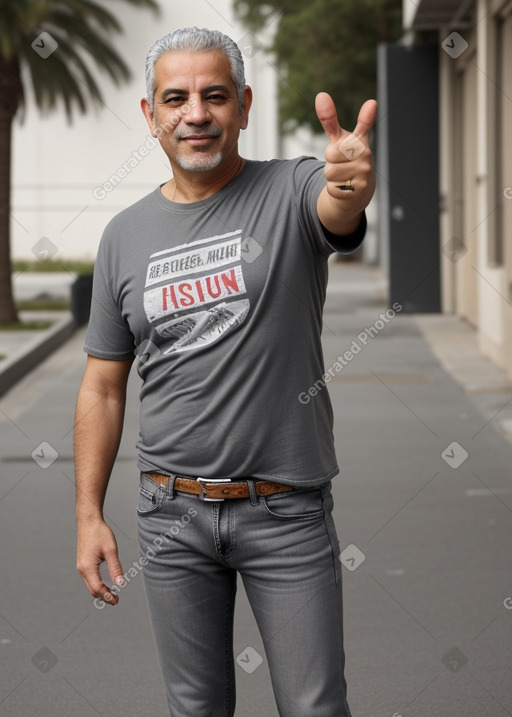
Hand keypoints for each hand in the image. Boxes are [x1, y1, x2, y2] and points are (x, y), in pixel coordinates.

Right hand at [76, 518, 124, 605]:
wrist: (88, 521)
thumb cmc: (99, 533)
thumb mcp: (111, 550)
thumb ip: (115, 568)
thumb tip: (120, 583)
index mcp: (87, 567)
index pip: (97, 588)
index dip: (107, 596)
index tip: (116, 600)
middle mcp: (82, 569)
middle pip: (92, 589)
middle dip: (104, 596)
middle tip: (116, 600)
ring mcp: (81, 566)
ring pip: (91, 584)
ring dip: (101, 590)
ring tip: (113, 593)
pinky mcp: (83, 562)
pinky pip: (90, 577)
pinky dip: (98, 582)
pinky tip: (107, 582)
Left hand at [315, 92, 376, 231]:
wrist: (357, 190)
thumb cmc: (346, 159)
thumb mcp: (338, 140)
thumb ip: (329, 120)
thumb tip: (321, 95)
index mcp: (360, 140)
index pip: (361, 127)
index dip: (366, 116)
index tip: (371, 103)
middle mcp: (365, 154)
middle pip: (331, 153)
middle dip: (329, 160)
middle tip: (339, 163)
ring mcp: (364, 171)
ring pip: (330, 172)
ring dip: (330, 176)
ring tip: (342, 175)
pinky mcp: (359, 188)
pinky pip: (333, 187)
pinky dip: (334, 189)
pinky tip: (344, 186)